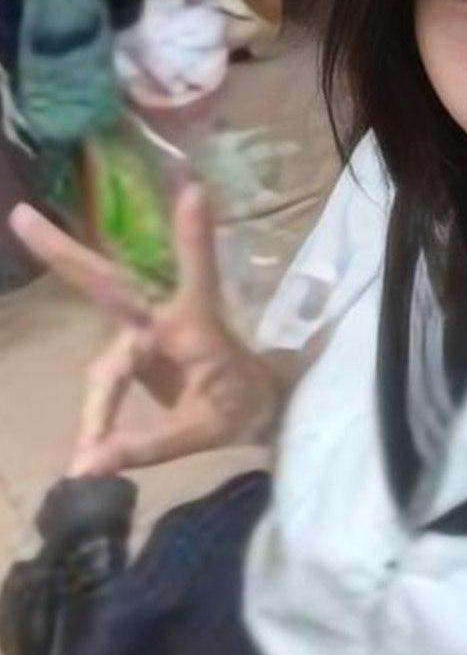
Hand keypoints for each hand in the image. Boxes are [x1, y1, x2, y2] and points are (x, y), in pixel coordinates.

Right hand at [8, 185, 279, 475]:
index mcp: (198, 324)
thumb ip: (151, 442)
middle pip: (110, 287)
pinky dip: (99, 419)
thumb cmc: (243, 406)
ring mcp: (145, 336)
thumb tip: (88, 463)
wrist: (255, 412)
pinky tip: (87, 460)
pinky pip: (108, 386)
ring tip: (89, 453)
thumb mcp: (206, 429)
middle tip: (20, 218)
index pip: (196, 275)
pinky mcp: (134, 356)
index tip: (195, 191)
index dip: (193, 236)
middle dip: (65, 255)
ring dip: (98, 411)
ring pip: (107, 369)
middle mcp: (165, 320)